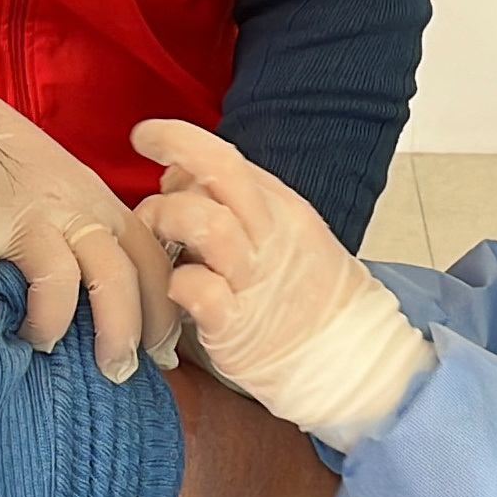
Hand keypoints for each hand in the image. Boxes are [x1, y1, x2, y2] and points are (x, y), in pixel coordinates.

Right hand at [0, 85, 178, 381]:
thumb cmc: (2, 157)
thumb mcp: (61, 185)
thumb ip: (87, 230)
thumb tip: (113, 304)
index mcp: (94, 200)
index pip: (150, 258)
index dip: (163, 310)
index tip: (161, 353)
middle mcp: (65, 206)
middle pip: (116, 276)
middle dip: (122, 334)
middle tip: (114, 372)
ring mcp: (16, 214)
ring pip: (59, 284)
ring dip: (50, 325)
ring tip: (35, 341)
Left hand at [133, 120, 433, 450]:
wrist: (353, 359)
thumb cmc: (308, 298)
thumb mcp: (285, 236)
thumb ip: (237, 205)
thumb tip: (177, 175)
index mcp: (281, 210)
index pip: (227, 157)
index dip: (180, 141)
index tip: (147, 137)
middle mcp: (270, 236)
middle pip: (222, 170)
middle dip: (173, 148)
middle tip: (144, 160)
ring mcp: (255, 280)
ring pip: (206, 224)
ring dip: (166, 219)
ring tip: (155, 237)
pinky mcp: (239, 327)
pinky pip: (200, 290)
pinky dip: (176, 283)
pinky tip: (175, 289)